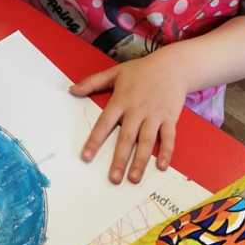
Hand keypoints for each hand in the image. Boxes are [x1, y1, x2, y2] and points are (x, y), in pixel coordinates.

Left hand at [69, 49, 187, 184]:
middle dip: (119, 159)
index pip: (105, 123)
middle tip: (113, 179)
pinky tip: (161, 166)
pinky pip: (168, 137)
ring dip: (140, 161)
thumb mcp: (115, 72)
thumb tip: (72, 90)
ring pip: (146, 141)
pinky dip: (166, 151)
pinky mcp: (170, 118)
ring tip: (134, 179)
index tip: (86, 157)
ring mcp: (155, 115)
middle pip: (126, 138)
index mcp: (121, 100)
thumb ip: (92, 82)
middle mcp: (137, 110)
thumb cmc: (142, 70)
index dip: (95, 140)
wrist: (173, 65)